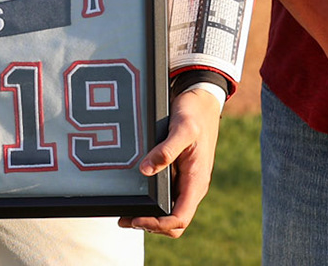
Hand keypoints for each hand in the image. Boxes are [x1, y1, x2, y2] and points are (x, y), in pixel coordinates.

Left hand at [119, 85, 222, 236]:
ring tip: (125, 213)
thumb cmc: (195, 114)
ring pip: (169, 211)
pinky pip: (166, 196)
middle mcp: (192, 186)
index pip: (180, 218)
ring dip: (149, 217)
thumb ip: (166, 150)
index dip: (158, 224)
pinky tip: (135, 196)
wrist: (202, 101)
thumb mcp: (182, 128)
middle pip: (174, 222)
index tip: (137, 218)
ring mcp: (185, 181)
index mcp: (196, 181)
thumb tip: (146, 170)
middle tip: (125, 219)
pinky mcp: (178, 174)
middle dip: (151, 225)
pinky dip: (151, 203)